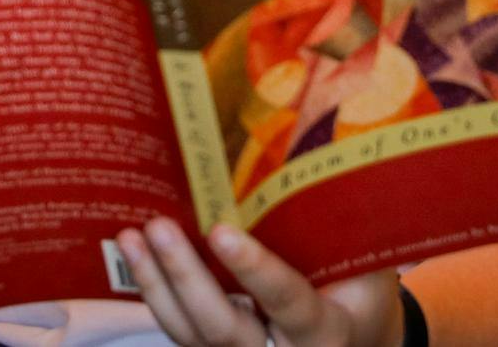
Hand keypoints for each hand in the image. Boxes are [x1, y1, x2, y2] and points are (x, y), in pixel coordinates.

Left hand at [115, 218, 403, 346]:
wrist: (352, 338)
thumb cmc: (360, 291)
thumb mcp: (364, 266)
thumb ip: (335, 235)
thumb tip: (305, 168)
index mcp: (324, 332)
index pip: (286, 301)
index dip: (254, 270)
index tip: (221, 232)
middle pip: (221, 328)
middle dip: (185, 277)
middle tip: (160, 226)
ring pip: (189, 333)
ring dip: (156, 283)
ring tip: (132, 236)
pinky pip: (179, 328)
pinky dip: (153, 291)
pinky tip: (134, 254)